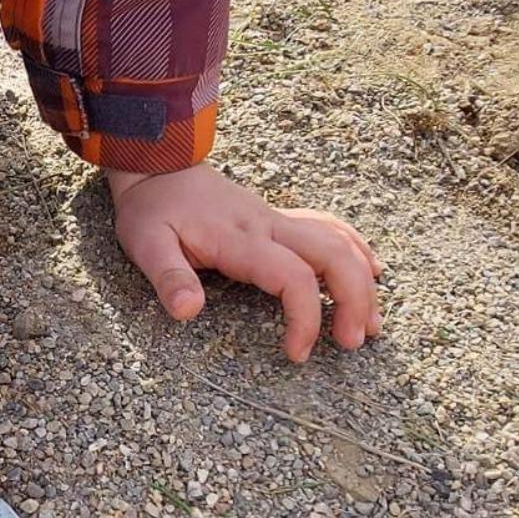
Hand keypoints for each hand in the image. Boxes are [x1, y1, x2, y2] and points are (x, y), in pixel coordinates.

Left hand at [107, 163, 382, 361]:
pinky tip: (373, 271)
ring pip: (340, 242)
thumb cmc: (152, 209)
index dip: (305, 318)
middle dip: (355, 300)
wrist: (158, 163)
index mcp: (240, 239)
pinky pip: (331, 229)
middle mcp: (269, 226)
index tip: (296, 353)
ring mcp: (278, 220)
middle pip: (334, 255)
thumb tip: (188, 311)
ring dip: (363, 281)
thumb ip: (168, 277)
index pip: (292, 277)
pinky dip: (358, 250)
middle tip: (353, 342)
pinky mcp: (280, 219)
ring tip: (371, 323)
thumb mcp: (145, 243)